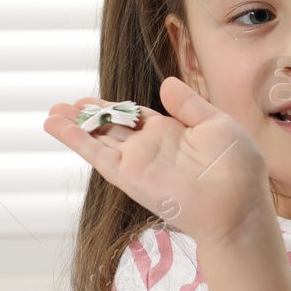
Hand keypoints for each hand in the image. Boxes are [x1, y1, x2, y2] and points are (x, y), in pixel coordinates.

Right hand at [42, 76, 271, 246]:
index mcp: (173, 133)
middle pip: (112, 127)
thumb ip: (190, 105)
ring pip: (99, 140)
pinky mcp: (130, 176)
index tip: (92, 100)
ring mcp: (138, 163)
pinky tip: (56, 127)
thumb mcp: (218, 125)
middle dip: (89, 116)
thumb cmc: (239, 169)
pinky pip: (97, 155)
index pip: (136, 116)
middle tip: (64, 104)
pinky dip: (76, 140)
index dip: (115, 107)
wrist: (238, 206)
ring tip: (52, 112)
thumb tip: (166, 83)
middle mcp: (151, 148)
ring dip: (74, 126)